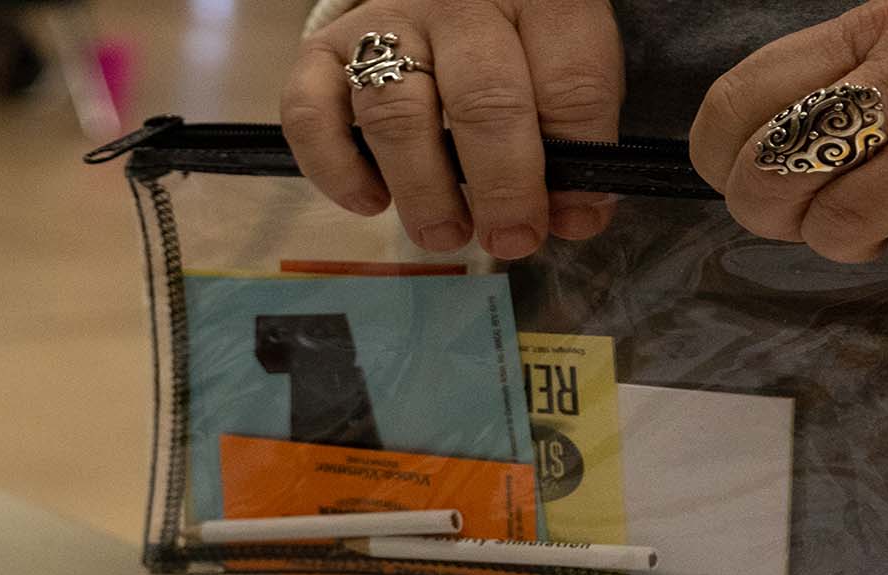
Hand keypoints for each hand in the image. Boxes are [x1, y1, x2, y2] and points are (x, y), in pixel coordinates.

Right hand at [282, 0, 623, 256]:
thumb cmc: (506, 41)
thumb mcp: (557, 62)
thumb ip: (571, 131)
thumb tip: (573, 217)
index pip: (569, 80)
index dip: (576, 156)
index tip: (571, 216)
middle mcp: (458, 2)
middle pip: (484, 100)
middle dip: (501, 185)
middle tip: (509, 237)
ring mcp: (383, 23)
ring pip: (397, 115)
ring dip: (425, 191)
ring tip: (445, 233)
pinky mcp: (323, 50)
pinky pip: (312, 115)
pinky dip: (337, 170)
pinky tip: (371, 202)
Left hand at [691, 0, 887, 264]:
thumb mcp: (882, 59)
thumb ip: (811, 95)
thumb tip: (740, 169)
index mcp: (866, 32)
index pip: (732, 103)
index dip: (718, 161)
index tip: (743, 177)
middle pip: (768, 173)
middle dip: (776, 215)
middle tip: (814, 211)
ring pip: (835, 225)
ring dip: (848, 240)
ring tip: (883, 215)